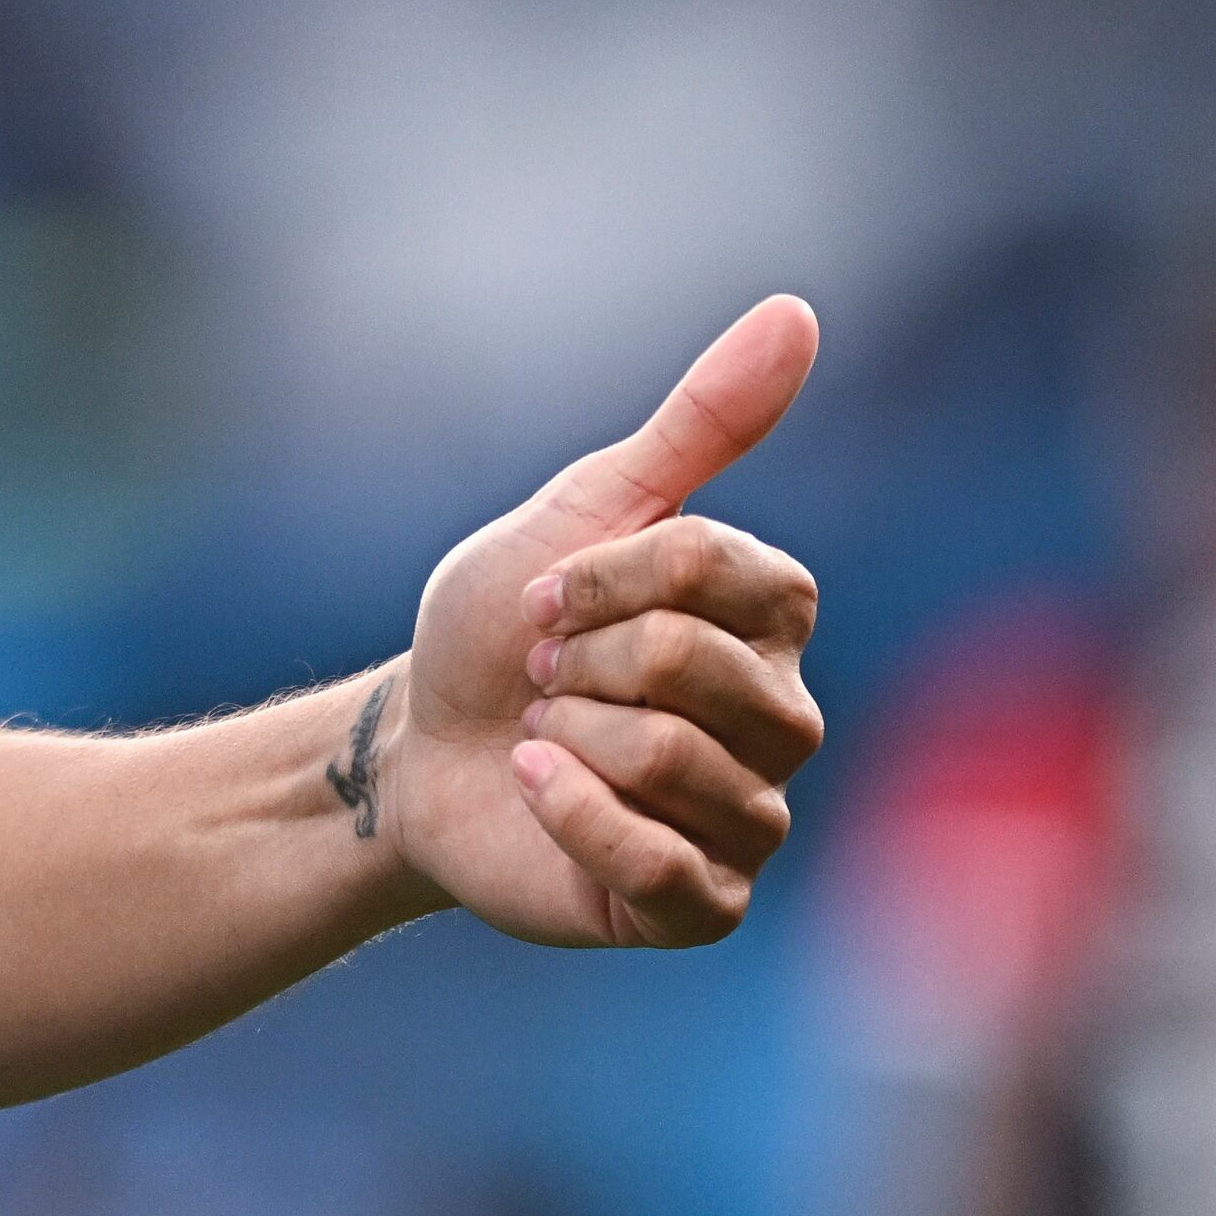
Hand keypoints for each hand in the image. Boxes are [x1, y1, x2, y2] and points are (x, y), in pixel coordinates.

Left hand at [376, 295, 824, 947]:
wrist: (418, 747)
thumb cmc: (501, 628)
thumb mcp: (583, 507)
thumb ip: (700, 421)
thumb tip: (798, 311)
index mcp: (772, 620)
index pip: (716, 569)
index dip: (603, 576)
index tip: (548, 593)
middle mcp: (785, 719)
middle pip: (689, 662)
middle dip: (575, 660)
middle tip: (544, 678)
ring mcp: (751, 817)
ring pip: (669, 755)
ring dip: (564, 735)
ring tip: (548, 738)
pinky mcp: (703, 905)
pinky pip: (657, 863)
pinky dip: (567, 813)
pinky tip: (534, 789)